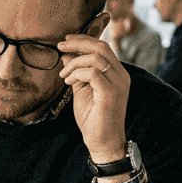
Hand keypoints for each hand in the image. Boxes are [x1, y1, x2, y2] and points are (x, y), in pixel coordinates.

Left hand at [58, 32, 129, 163]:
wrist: (102, 143)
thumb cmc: (93, 119)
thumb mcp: (82, 91)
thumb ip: (76, 73)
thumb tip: (66, 55)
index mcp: (117, 73)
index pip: (103, 47)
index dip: (84, 39)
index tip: (66, 39)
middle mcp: (121, 76)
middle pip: (101, 47)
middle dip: (78, 43)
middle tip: (60, 46)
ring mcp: (118, 85)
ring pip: (96, 58)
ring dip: (74, 63)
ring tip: (64, 76)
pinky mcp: (111, 94)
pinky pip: (93, 73)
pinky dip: (77, 73)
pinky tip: (69, 82)